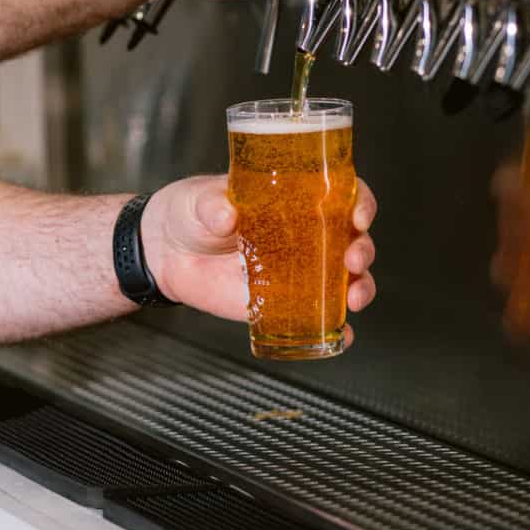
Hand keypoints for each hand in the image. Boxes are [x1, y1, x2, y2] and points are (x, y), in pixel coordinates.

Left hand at [140, 173, 377, 346]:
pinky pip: (319, 318)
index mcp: (293, 198)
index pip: (342, 194)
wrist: (166, 251)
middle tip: (352, 259)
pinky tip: (343, 334)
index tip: (357, 214)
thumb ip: (214, 205)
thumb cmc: (191, 211)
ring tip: (353, 299)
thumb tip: (227, 215)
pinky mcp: (282, 302)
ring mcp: (298, 270)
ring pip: (346, 279)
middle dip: (363, 250)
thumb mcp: (201, 199)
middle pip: (353, 239)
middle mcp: (305, 233)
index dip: (360, 202)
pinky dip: (338, 329)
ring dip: (360, 288)